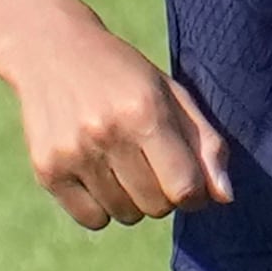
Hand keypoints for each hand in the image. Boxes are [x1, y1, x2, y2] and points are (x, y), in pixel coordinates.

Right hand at [0, 13, 232, 228]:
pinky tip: (96, 172)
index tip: (187, 179)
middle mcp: (107, 133)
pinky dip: (101, 207)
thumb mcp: (172, 95)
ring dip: (132, 199)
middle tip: (148, 162)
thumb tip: (224, 197)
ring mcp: (73, 153)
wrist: (50, 50)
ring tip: (120, 161)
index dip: (195, 194)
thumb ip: (206, 144)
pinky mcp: (47, 170)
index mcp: (146, 111)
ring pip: (125, 215)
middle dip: (162, 194)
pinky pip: (93, 220)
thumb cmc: (124, 76)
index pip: (185, 188)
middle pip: (156, 207)